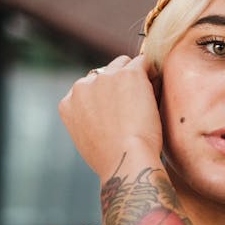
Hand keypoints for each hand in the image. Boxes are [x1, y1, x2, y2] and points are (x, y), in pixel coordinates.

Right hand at [59, 54, 162, 179]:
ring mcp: (104, 77)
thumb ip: (88, 122)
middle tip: (135, 107)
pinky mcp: (128, 74)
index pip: (88, 89)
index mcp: (68, 103)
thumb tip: (102, 116)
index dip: (106, 99)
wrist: (126, 161)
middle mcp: (82, 86)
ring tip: (147, 100)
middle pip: (104, 73)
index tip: (119, 113)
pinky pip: (144, 62)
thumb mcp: (87, 142)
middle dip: (119, 85)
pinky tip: (156, 92)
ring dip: (135, 76)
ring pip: (124, 64)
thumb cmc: (113, 161)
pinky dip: (151, 74)